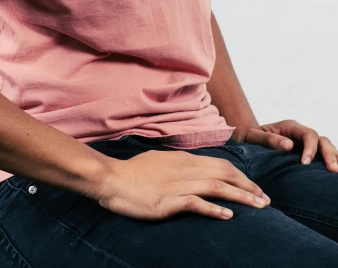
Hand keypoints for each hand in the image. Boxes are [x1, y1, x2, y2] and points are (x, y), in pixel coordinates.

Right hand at [95, 149, 270, 220]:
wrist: (111, 178)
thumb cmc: (133, 173)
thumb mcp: (160, 162)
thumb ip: (178, 166)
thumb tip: (192, 170)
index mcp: (184, 159)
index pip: (220, 164)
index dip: (241, 176)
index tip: (255, 188)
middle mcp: (185, 168)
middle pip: (224, 174)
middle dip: (248, 186)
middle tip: (266, 200)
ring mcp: (177, 184)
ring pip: (216, 187)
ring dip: (240, 197)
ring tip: (259, 207)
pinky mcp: (168, 200)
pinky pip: (196, 203)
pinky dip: (214, 209)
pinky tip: (228, 216)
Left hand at [242, 119, 337, 171]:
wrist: (248, 140)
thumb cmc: (250, 137)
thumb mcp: (254, 136)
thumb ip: (269, 139)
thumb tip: (288, 145)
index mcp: (290, 127)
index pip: (308, 134)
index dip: (310, 148)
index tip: (305, 163)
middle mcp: (300, 134)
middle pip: (322, 140)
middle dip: (329, 154)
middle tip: (333, 170)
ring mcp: (305, 144)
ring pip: (326, 147)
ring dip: (333, 158)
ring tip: (335, 173)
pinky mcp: (306, 154)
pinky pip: (322, 157)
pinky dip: (329, 162)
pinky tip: (331, 176)